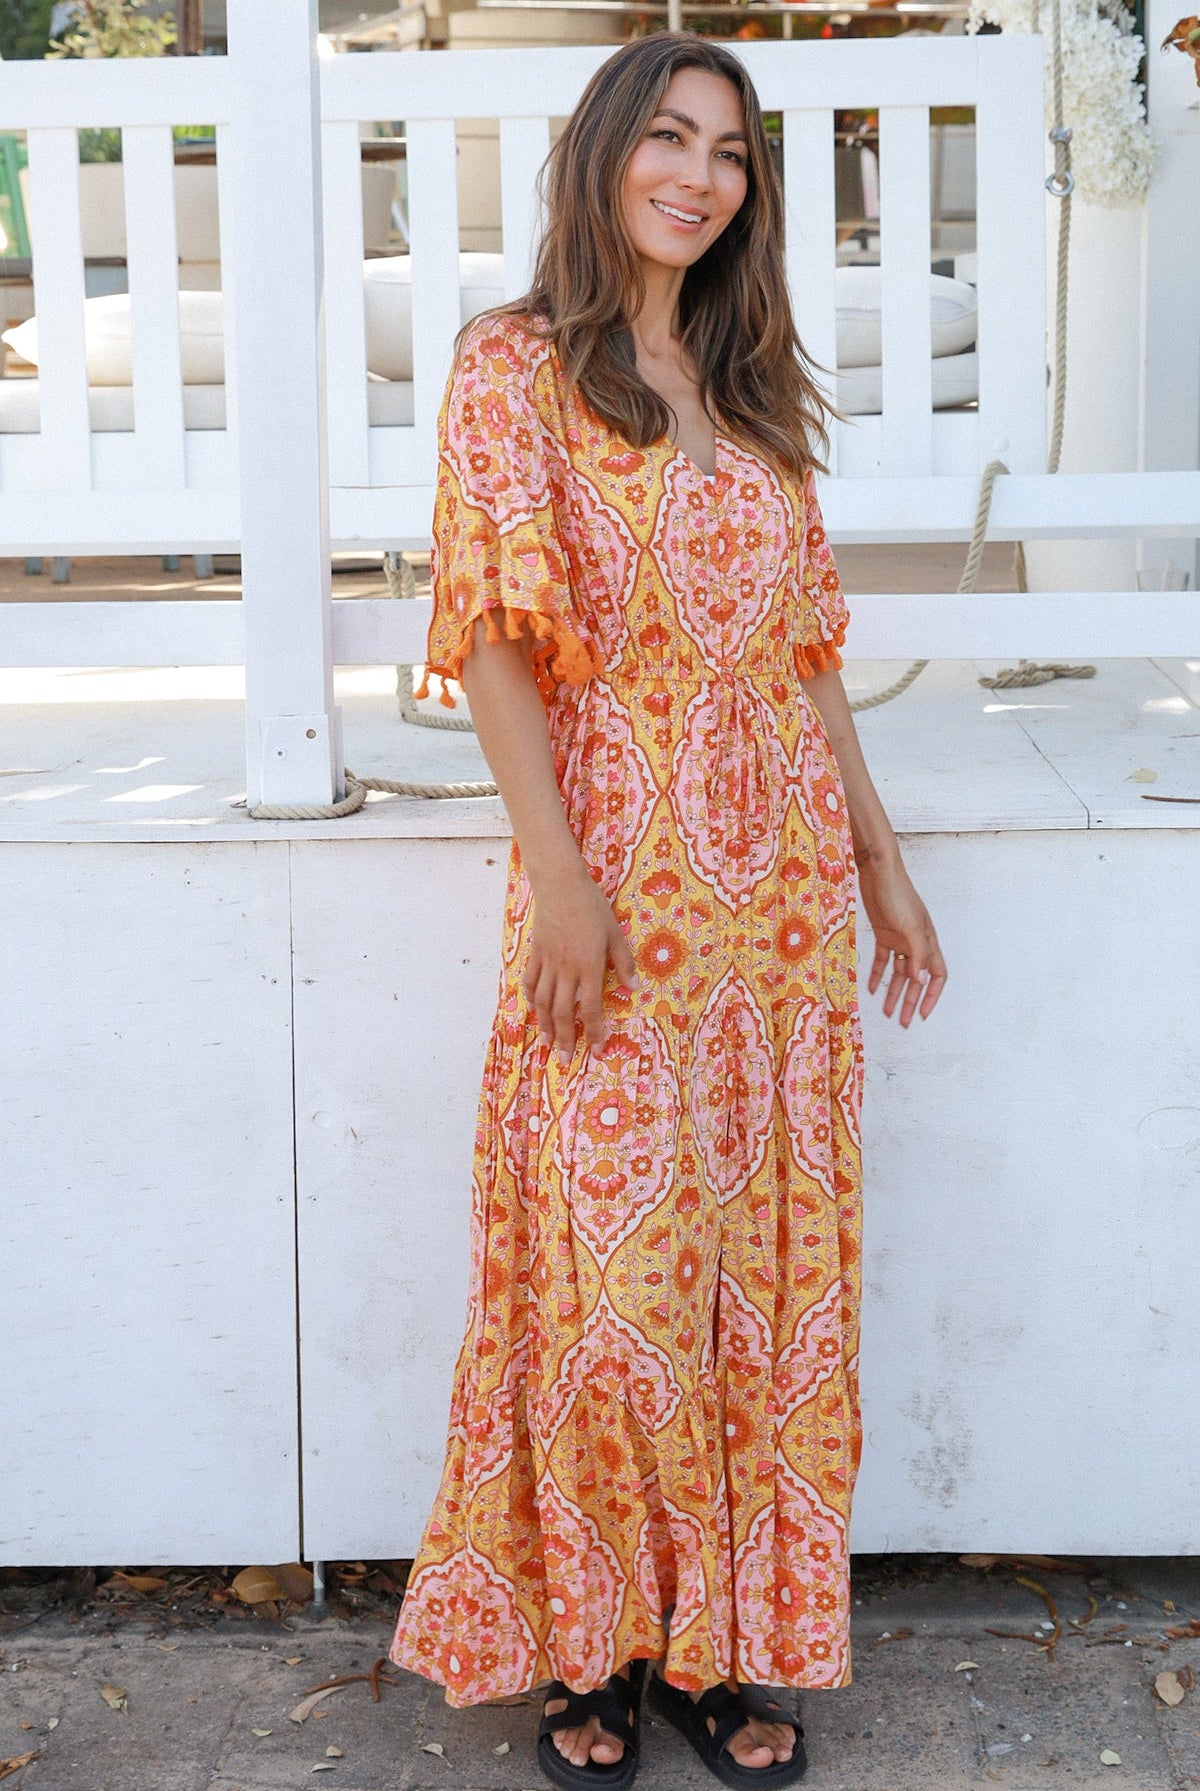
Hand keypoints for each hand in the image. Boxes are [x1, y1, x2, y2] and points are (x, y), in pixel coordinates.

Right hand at [523, 865, 638, 1060]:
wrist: (560, 885)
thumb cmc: (592, 906)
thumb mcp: (614, 933)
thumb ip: (623, 962)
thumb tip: (634, 988)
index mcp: (588, 966)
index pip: (590, 1008)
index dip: (593, 1031)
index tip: (596, 1049)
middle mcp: (566, 969)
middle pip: (562, 1011)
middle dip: (566, 1038)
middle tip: (566, 1059)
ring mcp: (547, 962)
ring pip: (542, 1001)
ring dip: (545, 1025)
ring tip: (547, 1043)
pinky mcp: (535, 953)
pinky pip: (529, 981)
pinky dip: (530, 999)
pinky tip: (533, 1010)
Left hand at [857, 853, 946, 1026]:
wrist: (878, 873)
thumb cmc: (898, 895)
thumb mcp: (910, 926)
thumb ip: (918, 954)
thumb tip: (922, 981)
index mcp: (928, 942)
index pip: (937, 975)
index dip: (931, 996)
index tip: (922, 1015)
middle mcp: (916, 943)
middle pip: (916, 979)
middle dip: (911, 1001)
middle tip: (903, 1023)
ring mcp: (900, 939)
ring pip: (899, 973)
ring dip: (893, 992)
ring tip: (886, 1012)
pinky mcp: (883, 933)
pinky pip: (882, 960)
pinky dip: (877, 974)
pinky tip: (870, 988)